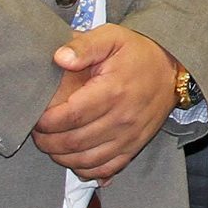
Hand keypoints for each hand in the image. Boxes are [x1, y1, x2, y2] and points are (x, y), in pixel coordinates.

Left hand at [31, 24, 179, 178]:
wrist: (172, 68)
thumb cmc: (137, 52)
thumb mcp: (111, 37)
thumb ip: (84, 45)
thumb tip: (59, 58)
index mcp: (113, 91)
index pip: (71, 116)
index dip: (47, 122)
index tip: (35, 118)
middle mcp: (122, 119)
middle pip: (75, 142)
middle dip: (48, 142)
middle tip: (37, 133)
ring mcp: (130, 137)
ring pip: (87, 161)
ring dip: (62, 158)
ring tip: (50, 145)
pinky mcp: (135, 147)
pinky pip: (106, 168)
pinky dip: (85, 170)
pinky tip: (73, 160)